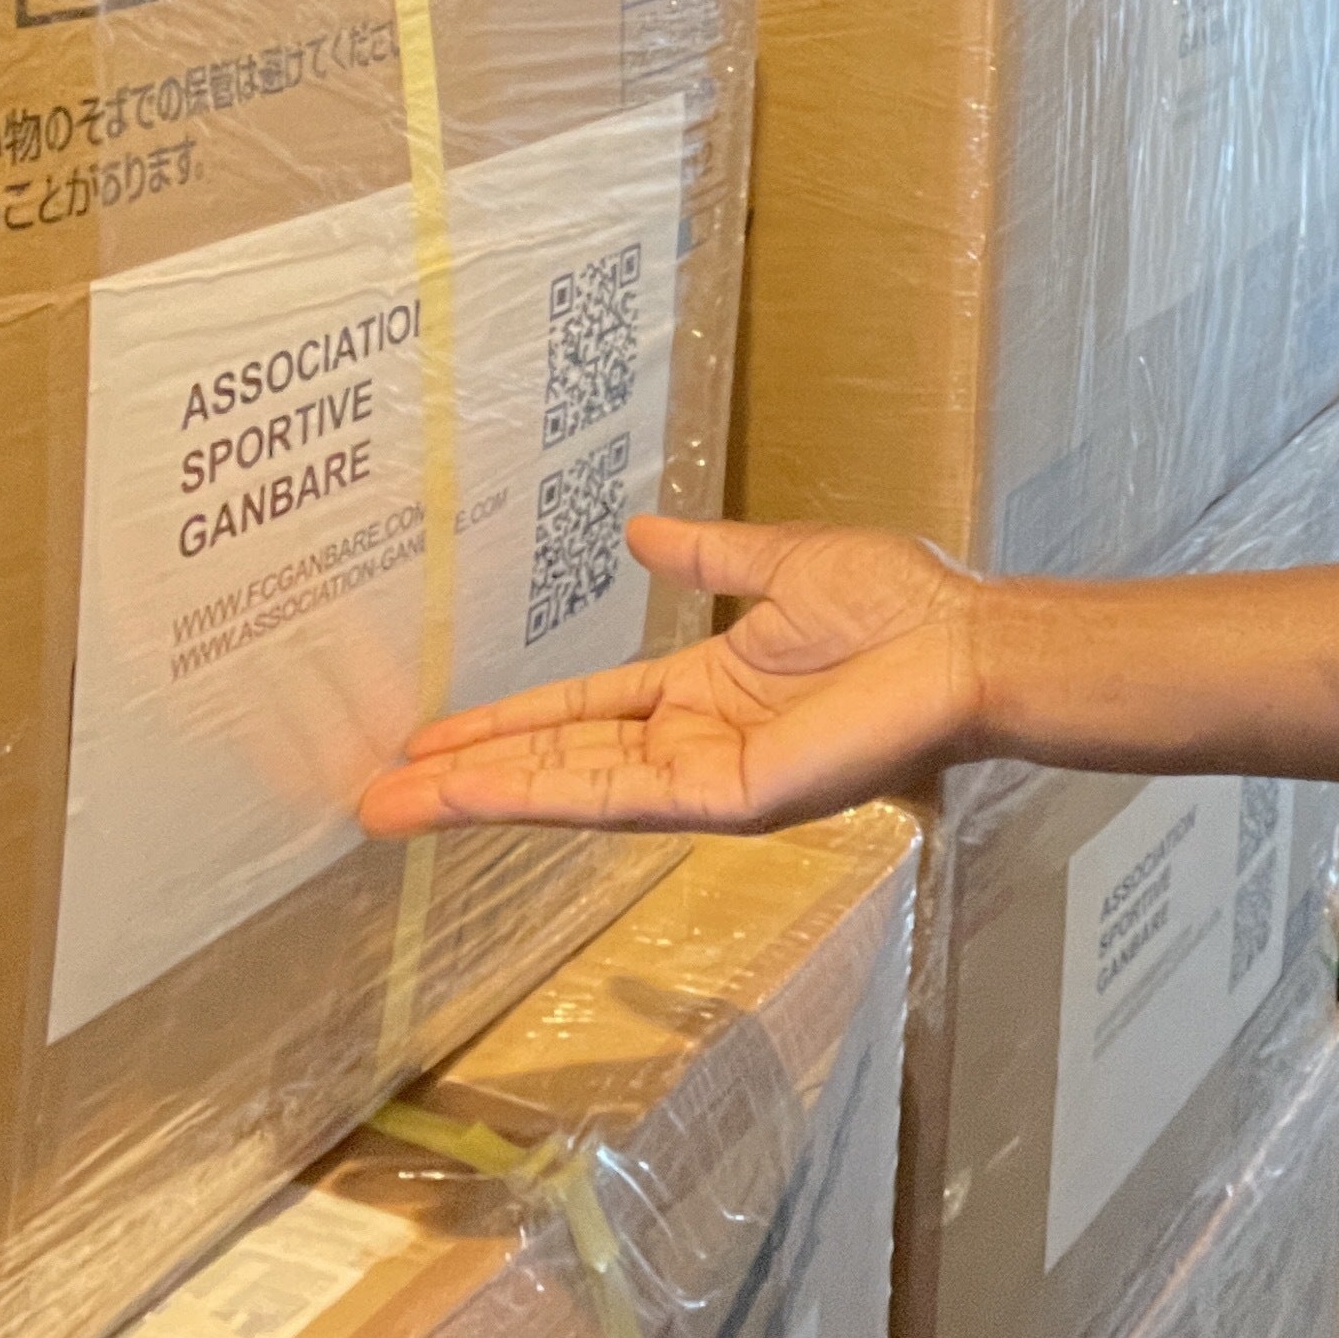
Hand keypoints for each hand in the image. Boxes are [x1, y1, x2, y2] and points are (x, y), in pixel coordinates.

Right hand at [357, 514, 986, 838]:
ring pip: (570, 791)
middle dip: (466, 780)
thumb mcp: (782, 563)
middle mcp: (693, 743)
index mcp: (703, 691)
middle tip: (374, 797)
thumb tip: (642, 528)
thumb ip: (709, 555)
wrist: (964, 642)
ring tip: (394, 809)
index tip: (429, 736)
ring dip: (483, 798)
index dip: (506, 723)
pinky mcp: (728, 799)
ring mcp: (706, 778)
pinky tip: (481, 797)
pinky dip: (546, 798)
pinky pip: (620, 799)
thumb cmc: (899, 604)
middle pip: (556, 766)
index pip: (582, 714)